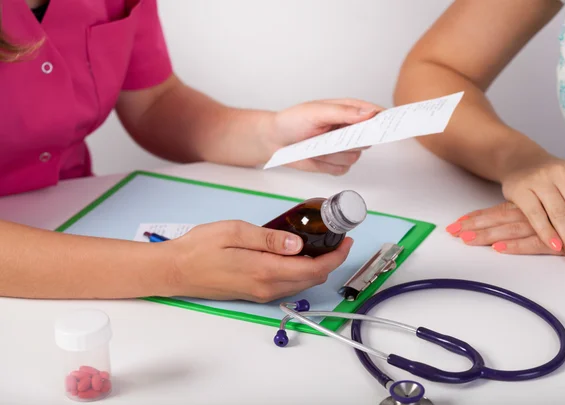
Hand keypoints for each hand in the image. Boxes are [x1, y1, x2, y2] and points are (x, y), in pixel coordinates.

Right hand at [165, 220, 352, 301]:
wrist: (174, 271)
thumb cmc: (199, 248)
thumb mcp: (235, 232)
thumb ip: (268, 238)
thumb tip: (297, 243)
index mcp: (264, 271)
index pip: (314, 269)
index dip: (336, 256)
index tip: (345, 240)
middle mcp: (266, 288)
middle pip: (312, 279)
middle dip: (331, 261)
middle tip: (336, 238)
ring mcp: (260, 293)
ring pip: (301, 284)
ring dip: (317, 267)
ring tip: (321, 243)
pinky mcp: (253, 292)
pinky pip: (287, 285)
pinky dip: (301, 272)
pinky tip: (297, 254)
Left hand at [265, 99, 383, 174]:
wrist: (275, 140)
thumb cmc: (292, 120)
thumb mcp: (316, 112)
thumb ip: (343, 112)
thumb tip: (370, 113)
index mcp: (349, 110)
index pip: (375, 114)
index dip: (385, 120)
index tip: (389, 125)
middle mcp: (349, 129)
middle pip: (368, 139)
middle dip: (350, 140)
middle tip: (332, 135)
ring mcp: (344, 147)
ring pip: (354, 156)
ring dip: (333, 154)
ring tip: (316, 145)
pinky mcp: (336, 163)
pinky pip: (342, 169)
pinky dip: (327, 165)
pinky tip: (316, 156)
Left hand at [445, 157, 564, 270]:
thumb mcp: (545, 216)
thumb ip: (524, 221)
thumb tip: (496, 234)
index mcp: (531, 206)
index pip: (498, 211)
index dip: (476, 217)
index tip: (455, 224)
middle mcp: (536, 212)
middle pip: (500, 219)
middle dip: (474, 226)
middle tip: (452, 233)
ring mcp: (547, 225)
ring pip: (512, 229)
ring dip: (488, 235)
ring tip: (467, 240)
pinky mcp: (560, 241)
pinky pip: (536, 243)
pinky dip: (517, 246)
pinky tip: (500, 249)